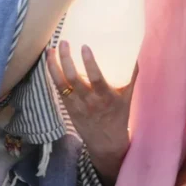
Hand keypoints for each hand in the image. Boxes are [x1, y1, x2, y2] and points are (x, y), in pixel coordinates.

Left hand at [48, 40, 134, 185]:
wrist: (106, 143)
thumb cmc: (118, 116)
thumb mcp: (128, 97)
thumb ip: (130, 76)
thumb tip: (136, 55)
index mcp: (106, 97)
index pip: (96, 78)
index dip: (89, 62)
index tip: (84, 46)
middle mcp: (89, 101)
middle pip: (73, 78)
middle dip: (66, 58)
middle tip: (63, 42)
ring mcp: (76, 104)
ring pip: (60, 83)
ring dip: (54, 65)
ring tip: (50, 49)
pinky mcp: (68, 107)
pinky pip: (57, 89)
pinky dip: (52, 74)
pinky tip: (50, 62)